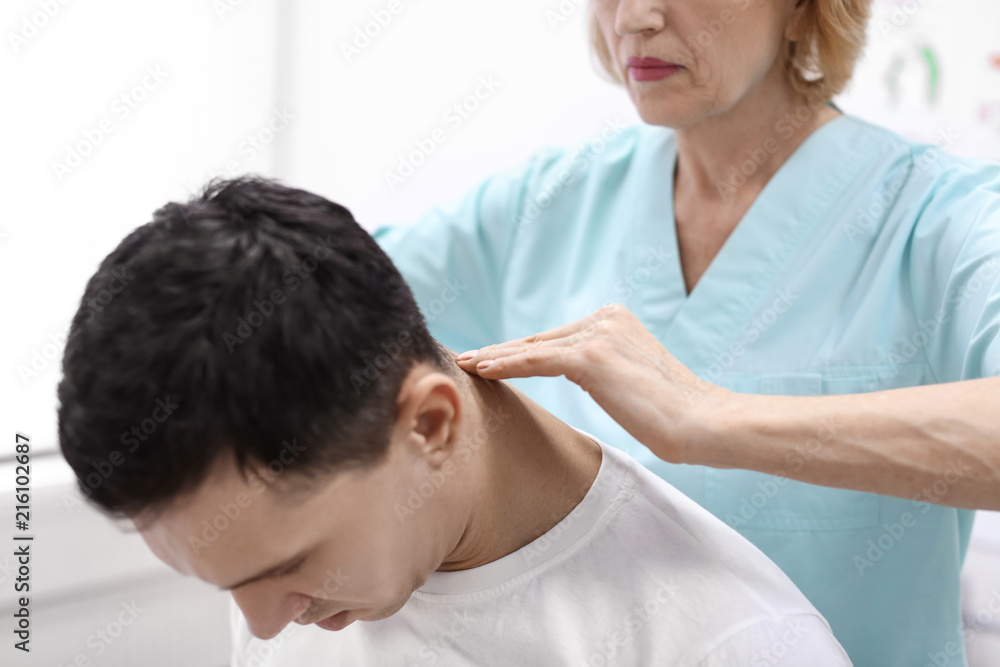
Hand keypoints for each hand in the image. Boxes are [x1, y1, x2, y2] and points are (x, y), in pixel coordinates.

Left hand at [454, 304, 730, 463]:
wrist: (702, 421)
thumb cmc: (672, 413)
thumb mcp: (630, 378)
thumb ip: (602, 368)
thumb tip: (574, 373)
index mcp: (615, 319)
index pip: (557, 338)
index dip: (521, 349)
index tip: (491, 357)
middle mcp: (605, 318)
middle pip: (540, 339)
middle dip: (501, 351)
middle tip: (468, 358)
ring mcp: (598, 334)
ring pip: (532, 349)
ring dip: (494, 358)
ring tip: (465, 365)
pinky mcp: (591, 355)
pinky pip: (535, 361)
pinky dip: (505, 365)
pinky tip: (480, 370)